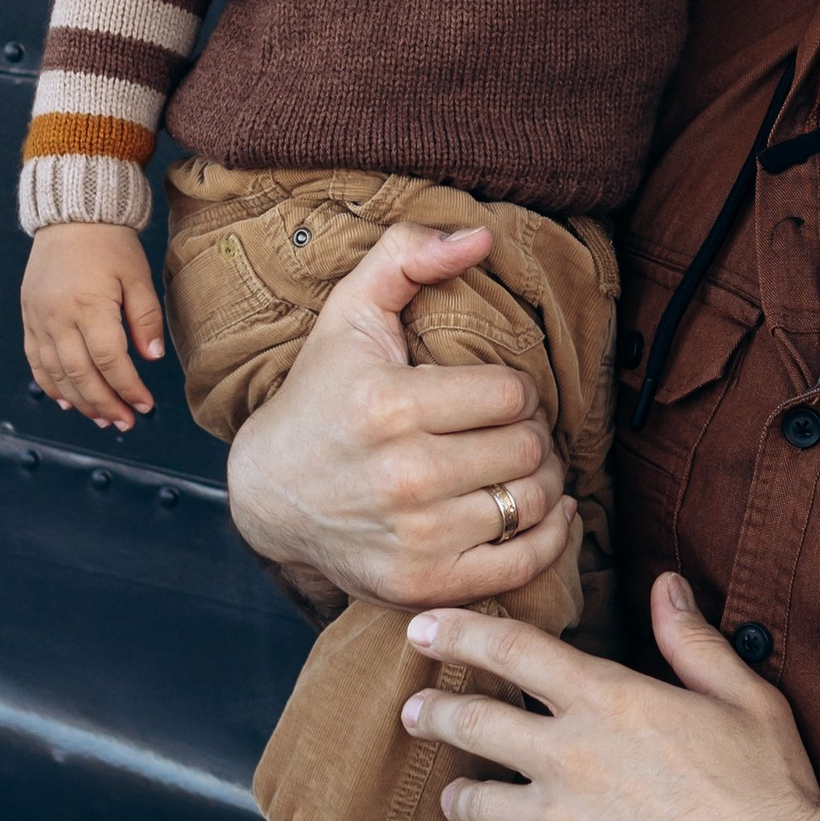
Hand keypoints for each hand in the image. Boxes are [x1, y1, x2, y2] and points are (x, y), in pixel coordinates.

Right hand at [22, 222, 161, 428]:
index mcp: (89, 305)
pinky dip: (49, 384)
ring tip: (101, 418)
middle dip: (104, 404)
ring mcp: (39, 318)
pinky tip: (66, 400)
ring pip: (55, 373)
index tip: (145, 406)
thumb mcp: (138, 275)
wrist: (72, 214)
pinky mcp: (29, 316)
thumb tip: (152, 358)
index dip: (128, 388)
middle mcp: (59, 316)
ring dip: (78, 401)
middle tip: (124, 423)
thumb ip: (145, 318)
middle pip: (80, 374)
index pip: (109, 360)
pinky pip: (35, 360)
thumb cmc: (110, 243)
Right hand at [223, 220, 578, 612]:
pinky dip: (550, 538)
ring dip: (543, 482)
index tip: (496, 394)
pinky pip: (522, 565)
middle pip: (528, 448)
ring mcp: (415, 538)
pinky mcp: (423, 585)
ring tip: (522, 468)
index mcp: (390, 405)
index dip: (516, 389)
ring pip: (533, 502)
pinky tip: (546, 513)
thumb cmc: (321, 395)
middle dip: (532, 433)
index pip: (511, 393)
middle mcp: (404, 477)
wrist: (269, 493)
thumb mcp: (351, 312)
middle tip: (513, 430)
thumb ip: (409, 254)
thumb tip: (483, 235)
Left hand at [403, 572, 819, 820]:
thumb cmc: (769, 791)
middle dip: (433, 711)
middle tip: (415, 712)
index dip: (458, 632)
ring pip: (469, 800)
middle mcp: (568, 754)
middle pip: (471, 720)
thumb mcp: (744, 698)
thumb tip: (665, 586)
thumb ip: (693, 641)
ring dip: (457, 794)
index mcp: (609, 699)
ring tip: (456, 795)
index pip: (512, 649)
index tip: (423, 628)